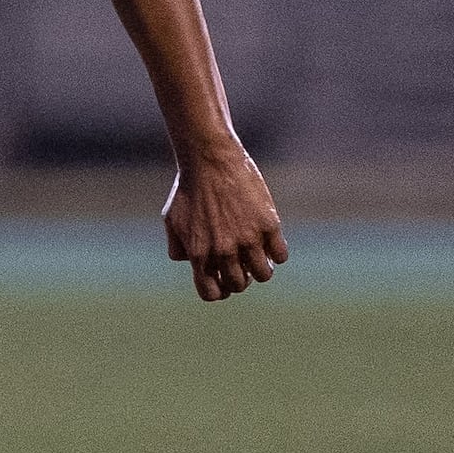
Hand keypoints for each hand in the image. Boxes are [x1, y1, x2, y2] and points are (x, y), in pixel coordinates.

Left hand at [163, 139, 286, 302]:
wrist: (209, 159)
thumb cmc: (188, 188)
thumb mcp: (172, 221)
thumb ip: (178, 248)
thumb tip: (190, 263)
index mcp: (199, 254)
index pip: (212, 293)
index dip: (220, 291)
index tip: (225, 280)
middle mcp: (223, 251)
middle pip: (239, 285)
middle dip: (242, 278)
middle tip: (243, 262)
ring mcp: (247, 239)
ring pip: (264, 275)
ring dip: (262, 268)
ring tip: (260, 253)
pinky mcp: (267, 225)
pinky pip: (280, 255)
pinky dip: (277, 253)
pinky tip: (270, 240)